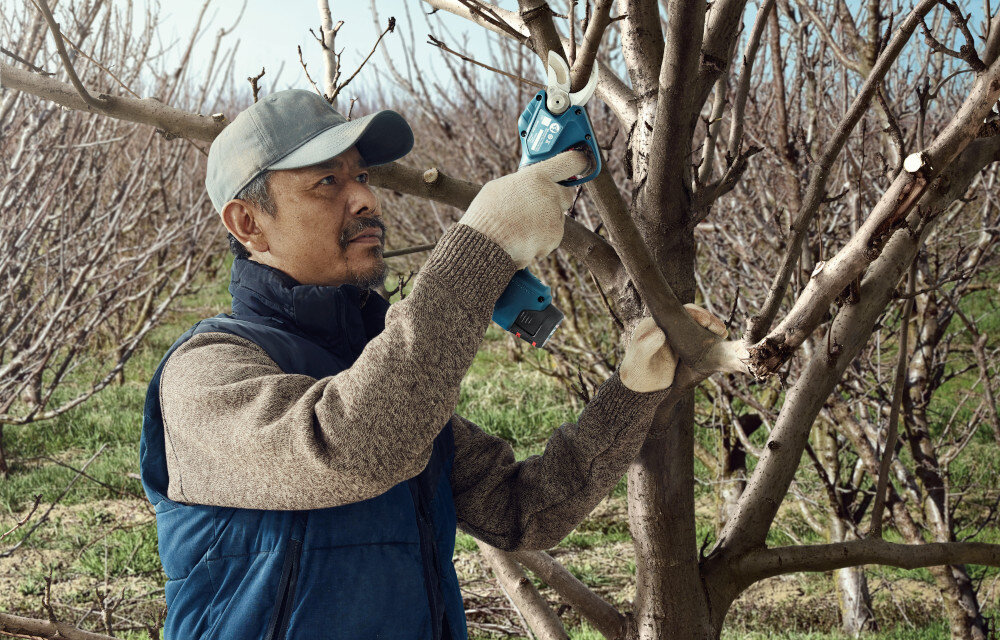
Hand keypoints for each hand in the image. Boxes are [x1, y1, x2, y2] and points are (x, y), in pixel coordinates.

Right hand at [457, 150, 588, 268]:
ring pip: (556, 219)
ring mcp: (554, 218)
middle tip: (537, 207)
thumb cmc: (486, 215)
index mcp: (537, 177)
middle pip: (566, 195)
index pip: (570, 162)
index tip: (580, 162)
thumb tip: (529, 185)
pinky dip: (541, 241)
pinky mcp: (554, 238)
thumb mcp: (500, 187)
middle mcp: (550, 194)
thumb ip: (522, 183)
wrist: (484, 245)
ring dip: (544, 224)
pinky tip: (522, 240)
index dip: (578, 161)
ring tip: (520, 228)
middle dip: (556, 200)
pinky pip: (552, 238)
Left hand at [619, 304, 727, 392]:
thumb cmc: (638, 374)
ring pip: (698, 325)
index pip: (677, 312)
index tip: (706, 321)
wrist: (642, 388)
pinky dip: (711, 338)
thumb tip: (660, 331)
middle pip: (691, 316)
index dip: (694, 314)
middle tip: (720, 329)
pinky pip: (701, 337)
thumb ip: (646, 346)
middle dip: (707, 319)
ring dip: (712, 327)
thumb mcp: (640, 360)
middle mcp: (667, 326)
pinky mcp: (686, 346)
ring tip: (723, 333)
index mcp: (655, 324)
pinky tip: (721, 341)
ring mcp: (678, 336)